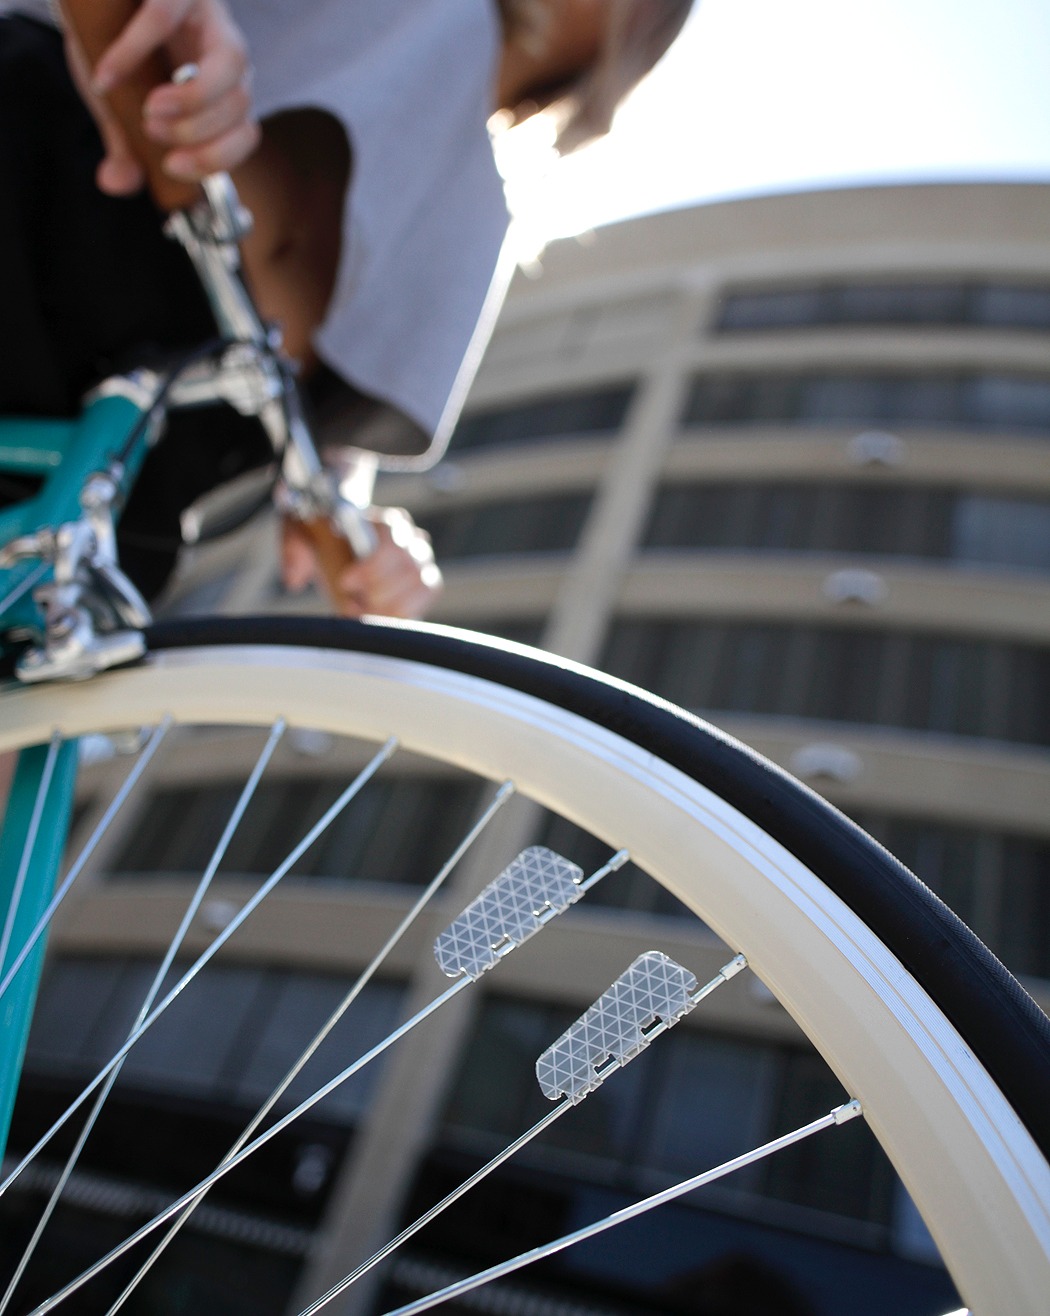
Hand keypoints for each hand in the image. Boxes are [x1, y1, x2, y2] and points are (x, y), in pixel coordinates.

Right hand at [65, 0, 258, 193]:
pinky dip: (134, 49)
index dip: (215, 159)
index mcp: (224, 92)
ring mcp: (209, 15)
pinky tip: (108, 74)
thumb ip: (126, 145)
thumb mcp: (124, 104)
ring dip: (191, 99)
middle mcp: (227, 56)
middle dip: (197, 131)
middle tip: (152, 130)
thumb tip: (116, 184)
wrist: (102, 0)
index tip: (171, 165)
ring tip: (150, 111)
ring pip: (230, 63)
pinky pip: (166, 15)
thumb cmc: (122, 49)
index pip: (246, 135)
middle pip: (241, 104)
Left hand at [281, 508, 443, 620]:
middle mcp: (413, 540)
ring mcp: (422, 564)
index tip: (346, 582)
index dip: (371, 568)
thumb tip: (295, 578)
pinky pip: (422, 604)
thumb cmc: (324, 537)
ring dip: (388, 606)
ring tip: (361, 610)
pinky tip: (374, 616)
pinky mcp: (424, 589)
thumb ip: (294, 546)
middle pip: (410, 569)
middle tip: (352, 601)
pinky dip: (397, 616)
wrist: (339, 546)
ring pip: (421, 587)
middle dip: (377, 592)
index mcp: (388, 522)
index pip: (393, 544)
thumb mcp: (300, 531)